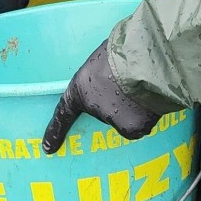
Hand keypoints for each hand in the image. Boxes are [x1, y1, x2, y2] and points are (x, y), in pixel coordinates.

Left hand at [42, 41, 161, 153]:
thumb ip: (105, 73)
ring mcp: (112, 121)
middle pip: (106, 111)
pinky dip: (147, 113)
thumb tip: (115, 75)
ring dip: (134, 106)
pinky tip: (151, 96)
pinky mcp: (132, 129)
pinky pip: (141, 123)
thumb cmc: (126, 51)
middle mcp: (94, 109)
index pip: (64, 112)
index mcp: (82, 88)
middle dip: (117, 102)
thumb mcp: (106, 56)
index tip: (48, 148)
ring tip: (144, 84)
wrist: (146, 62)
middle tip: (129, 83)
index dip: (55, 131)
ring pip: (126, 118)